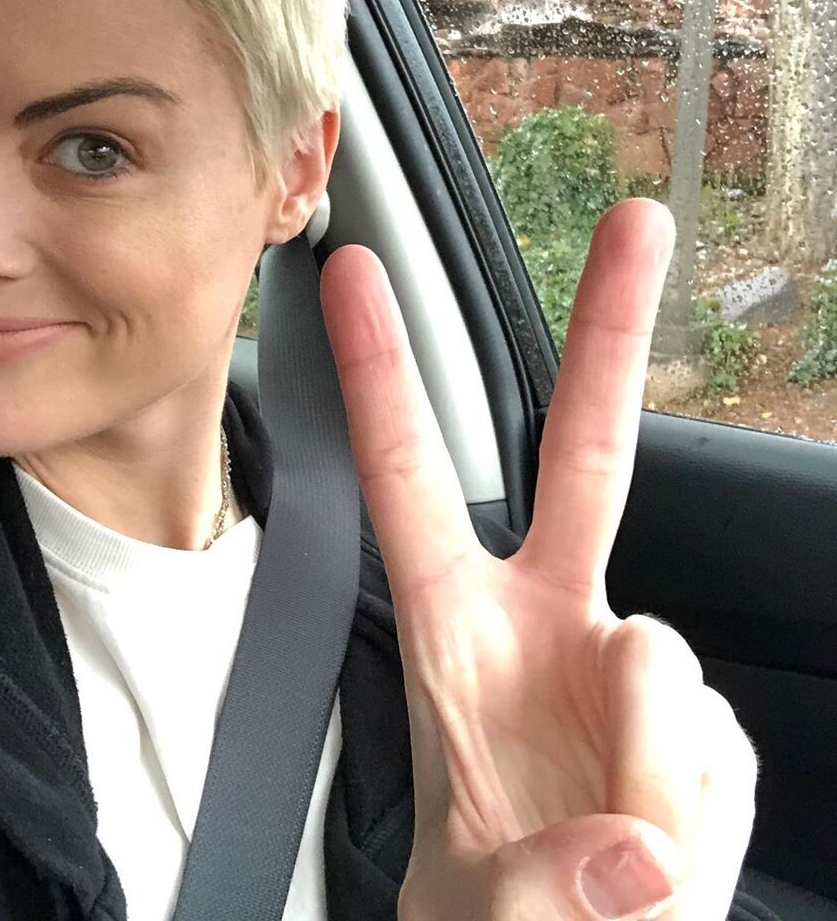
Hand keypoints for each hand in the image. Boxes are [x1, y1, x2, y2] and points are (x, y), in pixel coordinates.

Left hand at [320, 200, 757, 920]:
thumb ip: (538, 887)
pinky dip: (696, 818)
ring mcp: (629, 660)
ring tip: (612, 861)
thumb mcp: (475, 904)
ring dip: (648, 779)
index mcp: (455, 627)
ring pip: (666, 666)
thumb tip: (637, 857)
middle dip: (608, 332)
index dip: (379, 373)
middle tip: (639, 219)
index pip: (407, 477)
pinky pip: (718, 749)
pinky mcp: (703, 720)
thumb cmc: (490, 905)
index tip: (353, 272)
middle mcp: (550, 618)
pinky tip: (659, 850)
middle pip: (587, 450)